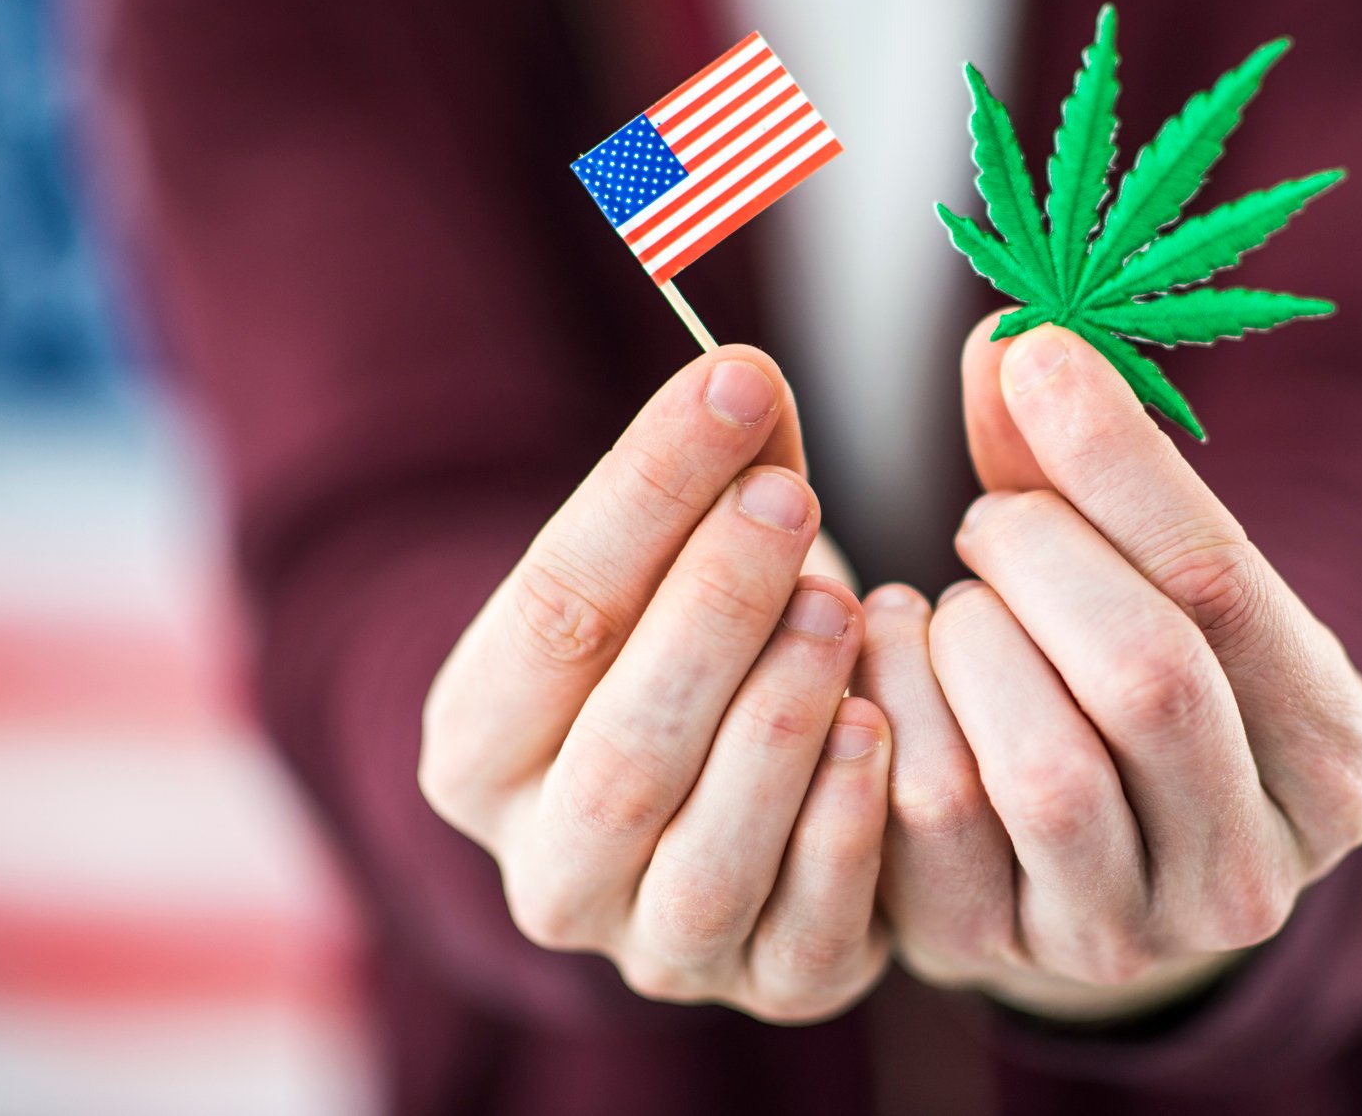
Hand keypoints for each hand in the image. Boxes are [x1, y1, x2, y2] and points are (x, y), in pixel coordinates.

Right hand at [418, 348, 892, 1023]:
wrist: (722, 802)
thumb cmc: (693, 651)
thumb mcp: (683, 566)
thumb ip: (714, 483)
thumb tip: (746, 374)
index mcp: (477, 748)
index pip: (550, 614)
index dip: (644, 494)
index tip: (735, 383)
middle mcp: (547, 867)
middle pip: (620, 745)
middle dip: (710, 609)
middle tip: (789, 495)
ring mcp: (656, 947)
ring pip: (702, 855)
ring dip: (775, 724)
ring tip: (840, 608)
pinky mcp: (770, 986)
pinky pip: (805, 931)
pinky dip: (843, 833)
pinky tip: (884, 730)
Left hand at [854, 318, 1361, 1023]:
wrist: (1098, 860)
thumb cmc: (1137, 677)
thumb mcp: (1155, 583)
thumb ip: (1088, 470)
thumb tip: (1009, 337)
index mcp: (1331, 760)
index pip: (1225, 590)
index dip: (1120, 462)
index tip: (1038, 354)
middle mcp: (1250, 872)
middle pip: (1144, 677)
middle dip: (1041, 554)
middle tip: (989, 517)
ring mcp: (1126, 934)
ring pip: (1038, 764)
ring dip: (968, 640)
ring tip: (953, 605)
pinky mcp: (997, 955)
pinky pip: (926, 817)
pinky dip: (890, 707)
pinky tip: (895, 663)